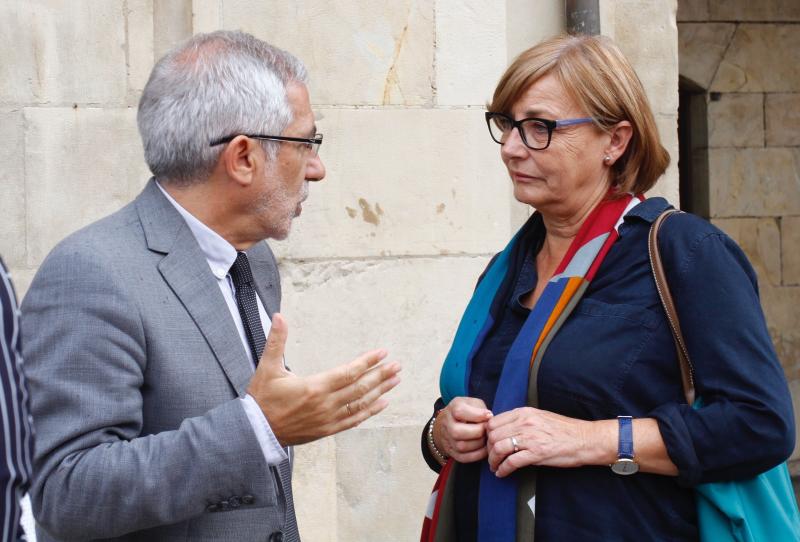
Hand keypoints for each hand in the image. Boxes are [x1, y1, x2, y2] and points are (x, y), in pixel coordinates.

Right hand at [246, 313, 401, 445]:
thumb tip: (279, 316)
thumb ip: (276, 341)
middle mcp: (325, 404)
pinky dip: (370, 412)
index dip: (368, 362)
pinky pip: (354, 420)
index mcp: (314, 387)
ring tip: (395, 380)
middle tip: (397, 366)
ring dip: (380, 391)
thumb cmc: (261, 399)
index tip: (382, 353)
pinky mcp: (327, 430)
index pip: (348, 373)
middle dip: (381, 375)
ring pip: (360, 404)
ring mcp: (328, 419)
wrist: (255, 432)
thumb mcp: (267, 368)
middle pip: (360, 388)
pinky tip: (382, 403)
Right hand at [433, 397, 492, 462]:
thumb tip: (489, 419)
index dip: (477, 415)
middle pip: (457, 432)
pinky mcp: (451, 451)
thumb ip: (481, 409)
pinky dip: (477, 454)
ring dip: (478, 444)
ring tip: (486, 438)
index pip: (459, 412)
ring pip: (461, 446)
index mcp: (452, 408)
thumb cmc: (468, 411)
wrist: (453, 422)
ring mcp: (447, 438)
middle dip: (477, 432)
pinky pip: (463, 457)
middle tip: (487, 430)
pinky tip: (484, 448)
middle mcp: (446, 424)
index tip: (489, 416)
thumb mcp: (474, 403)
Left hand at [486, 407, 589, 476]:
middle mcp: (524, 423)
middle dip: (488, 449)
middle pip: (493, 436)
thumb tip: (504, 429)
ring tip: (494, 467)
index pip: (493, 422)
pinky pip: (511, 462)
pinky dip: (503, 469)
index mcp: (524, 413)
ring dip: (493, 461)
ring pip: (498, 448)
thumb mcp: (539, 417)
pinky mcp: (537, 453)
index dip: (487, 435)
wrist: (584, 439)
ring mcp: (530, 437)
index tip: (489, 443)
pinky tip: (502, 473)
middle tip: (491, 458)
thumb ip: (521, 420)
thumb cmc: (564, 430)